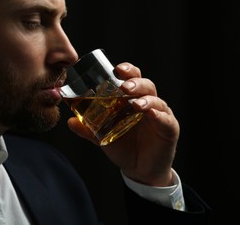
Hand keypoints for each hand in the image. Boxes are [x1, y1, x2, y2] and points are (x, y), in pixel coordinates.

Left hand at [67, 62, 179, 186]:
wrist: (140, 171)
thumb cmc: (125, 148)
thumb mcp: (103, 138)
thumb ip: (88, 129)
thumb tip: (70, 121)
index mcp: (132, 100)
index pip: (132, 78)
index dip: (127, 71)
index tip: (117, 69)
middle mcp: (148, 103)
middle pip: (146, 84)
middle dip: (135, 82)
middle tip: (124, 86)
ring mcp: (160, 115)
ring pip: (156, 99)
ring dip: (145, 98)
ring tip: (135, 103)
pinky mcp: (169, 128)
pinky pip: (165, 119)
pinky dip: (158, 114)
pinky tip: (150, 113)